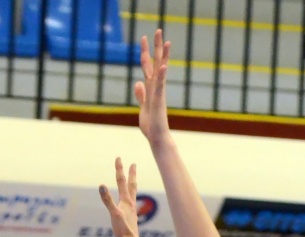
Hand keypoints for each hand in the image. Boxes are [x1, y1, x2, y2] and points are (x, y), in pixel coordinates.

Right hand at [99, 157, 140, 236]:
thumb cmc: (122, 229)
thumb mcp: (113, 213)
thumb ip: (107, 199)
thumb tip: (101, 186)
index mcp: (126, 200)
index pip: (121, 181)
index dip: (119, 169)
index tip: (118, 157)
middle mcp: (130, 203)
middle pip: (131, 185)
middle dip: (131, 174)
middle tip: (133, 164)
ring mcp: (132, 210)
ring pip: (133, 194)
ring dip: (132, 185)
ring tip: (133, 181)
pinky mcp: (131, 217)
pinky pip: (131, 204)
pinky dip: (130, 199)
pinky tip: (131, 203)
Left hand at [135, 30, 171, 146]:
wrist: (156, 138)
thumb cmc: (151, 125)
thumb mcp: (142, 107)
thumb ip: (141, 95)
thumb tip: (138, 82)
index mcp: (151, 87)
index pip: (148, 66)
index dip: (146, 52)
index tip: (144, 37)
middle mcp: (156, 87)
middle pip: (156, 62)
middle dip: (156, 46)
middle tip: (158, 29)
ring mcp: (158, 93)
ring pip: (160, 71)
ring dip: (164, 56)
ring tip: (167, 41)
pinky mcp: (159, 101)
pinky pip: (160, 86)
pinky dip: (162, 76)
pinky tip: (164, 66)